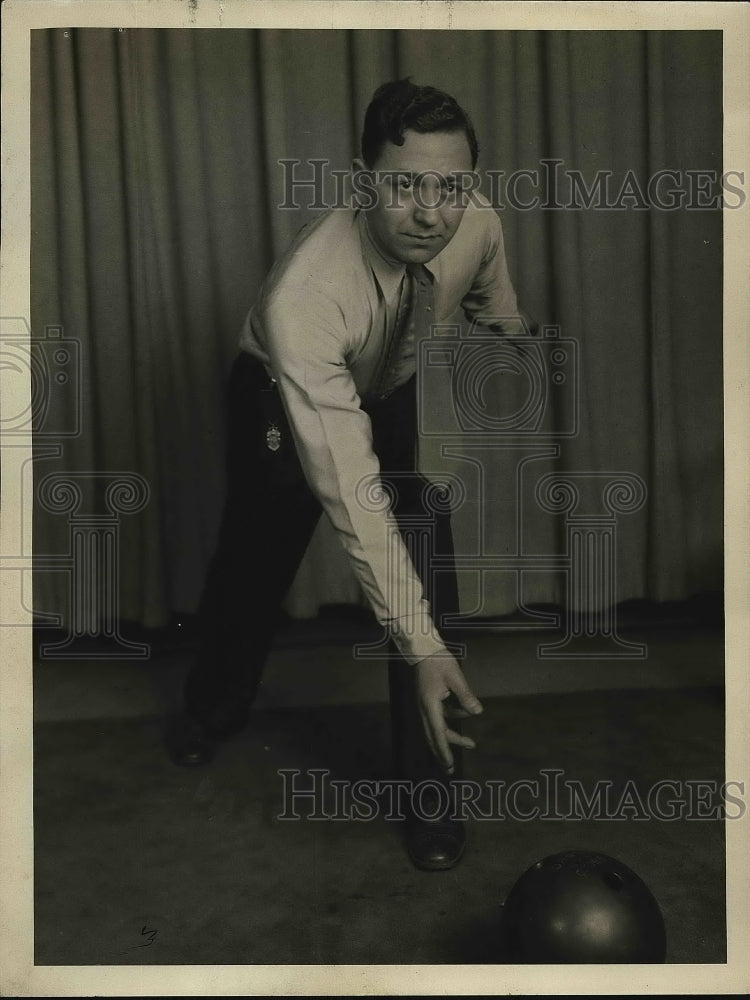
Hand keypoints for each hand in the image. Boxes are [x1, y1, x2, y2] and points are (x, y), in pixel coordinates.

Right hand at [415, 653, 482, 774]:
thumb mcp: (455, 676)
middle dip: (442, 753)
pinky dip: (452, 719)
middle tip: (450, 770)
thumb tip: (478, 712)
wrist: (423, 649)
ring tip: (470, 744)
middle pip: (433, 736)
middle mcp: (424, 708)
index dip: (444, 750)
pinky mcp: (428, 701)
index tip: (449, 764)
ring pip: (437, 728)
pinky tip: (466, 714)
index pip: (437, 732)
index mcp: (429, 704)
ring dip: (451, 737)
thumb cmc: (438, 660)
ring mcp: (425, 705)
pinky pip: (440, 717)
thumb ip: (465, 695)